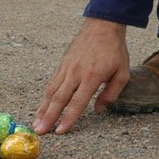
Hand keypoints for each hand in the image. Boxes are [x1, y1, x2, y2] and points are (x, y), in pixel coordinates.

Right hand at [32, 18, 129, 134]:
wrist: (103, 26)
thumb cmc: (114, 49)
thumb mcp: (122, 72)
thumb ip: (111, 93)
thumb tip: (98, 110)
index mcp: (92, 76)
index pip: (77, 102)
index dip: (68, 118)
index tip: (60, 132)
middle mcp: (76, 72)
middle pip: (59, 98)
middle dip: (48, 117)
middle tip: (39, 131)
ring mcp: (67, 67)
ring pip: (52, 91)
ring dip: (43, 108)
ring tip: (36, 122)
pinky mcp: (63, 63)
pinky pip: (53, 82)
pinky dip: (46, 95)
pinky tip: (42, 105)